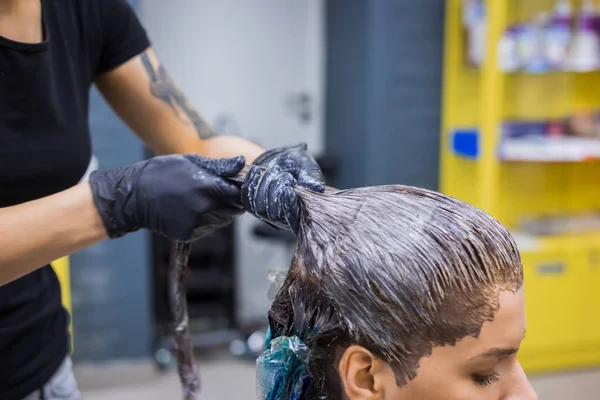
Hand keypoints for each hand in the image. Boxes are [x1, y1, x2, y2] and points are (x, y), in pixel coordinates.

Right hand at [89, 154, 244, 241]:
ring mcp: (196, 224)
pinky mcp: (188, 234)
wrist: (133, 196)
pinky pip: (208, 229)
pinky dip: (205, 221)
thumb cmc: (162, 173)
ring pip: (222, 221)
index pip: (238, 195)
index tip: (239, 188)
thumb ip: (219, 166)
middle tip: (217, 192)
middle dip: (230, 202)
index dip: (242, 192)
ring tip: (200, 200)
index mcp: (206, 186)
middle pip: (233, 210)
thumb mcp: (190, 161)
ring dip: (219, 212)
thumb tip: (242, 163)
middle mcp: (203, 208)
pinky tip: (191, 210)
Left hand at [242, 143, 323, 232]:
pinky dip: (250, 182)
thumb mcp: (307, 166)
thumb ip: (312, 177)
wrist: (280, 157)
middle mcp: (283, 217)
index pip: (294, 218)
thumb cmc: (297, 163)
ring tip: (273, 169)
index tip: (289, 190)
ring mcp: (267, 213)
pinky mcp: (253, 206)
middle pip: (273, 212)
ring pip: (258, 207)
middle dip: (277, 189)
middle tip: (286, 174)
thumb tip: (318, 188)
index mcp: (301, 212)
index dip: (290, 206)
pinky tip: (255, 170)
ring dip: (264, 184)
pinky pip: (246, 199)